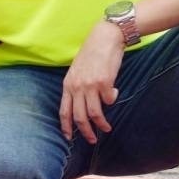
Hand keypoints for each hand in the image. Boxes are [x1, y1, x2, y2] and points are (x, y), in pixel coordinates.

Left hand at [60, 21, 125, 143]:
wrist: (104, 38)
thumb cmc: (92, 54)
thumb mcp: (77, 71)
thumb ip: (77, 87)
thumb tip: (83, 104)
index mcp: (68, 85)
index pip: (63, 111)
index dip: (66, 126)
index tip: (68, 138)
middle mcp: (77, 87)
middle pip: (79, 117)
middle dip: (85, 132)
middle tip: (92, 140)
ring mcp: (90, 86)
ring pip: (95, 114)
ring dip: (102, 124)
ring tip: (107, 128)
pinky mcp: (105, 83)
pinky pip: (110, 100)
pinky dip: (113, 100)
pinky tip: (115, 93)